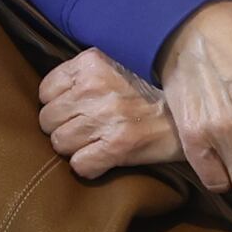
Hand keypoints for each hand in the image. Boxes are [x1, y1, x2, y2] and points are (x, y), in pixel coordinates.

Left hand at [34, 45, 178, 176]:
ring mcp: (105, 118)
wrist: (185, 117)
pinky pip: (79, 165)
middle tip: (83, 129)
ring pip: (59, 143)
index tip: (73, 109)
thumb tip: (47, 96)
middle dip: (62, 127)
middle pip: (48, 119)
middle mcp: (95, 88)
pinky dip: (88, 166)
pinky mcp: (116, 147)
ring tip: (93, 143)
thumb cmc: (146, 94)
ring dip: (74, 148)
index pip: (45, 91)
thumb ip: (81, 75)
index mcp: (91, 64)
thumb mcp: (112, 68)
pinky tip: (101, 159)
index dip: (57, 104)